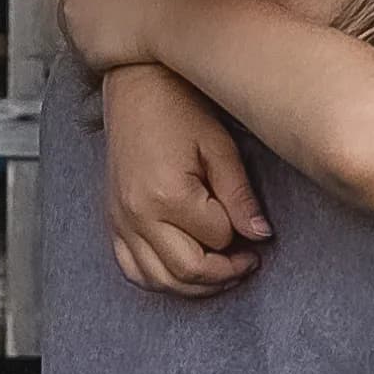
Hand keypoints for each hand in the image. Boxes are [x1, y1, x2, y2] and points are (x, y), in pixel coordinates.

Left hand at [41, 0, 181, 78]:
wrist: (183, 9)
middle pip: (66, 4)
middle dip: (86, 8)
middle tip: (118, 9)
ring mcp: (75, 22)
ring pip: (77, 32)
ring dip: (96, 31)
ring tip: (132, 27)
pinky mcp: (86, 51)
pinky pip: (93, 55)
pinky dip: (107, 54)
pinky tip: (133, 45)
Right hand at [102, 64, 270, 295]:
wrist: (135, 87)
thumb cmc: (179, 108)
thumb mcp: (220, 147)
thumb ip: (240, 196)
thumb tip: (260, 234)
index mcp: (168, 195)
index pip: (217, 239)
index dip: (241, 239)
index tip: (256, 234)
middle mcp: (139, 215)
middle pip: (187, 270)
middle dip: (223, 274)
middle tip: (246, 263)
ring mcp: (121, 221)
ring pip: (158, 280)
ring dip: (193, 286)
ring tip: (219, 271)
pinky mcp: (113, 221)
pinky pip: (131, 269)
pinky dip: (158, 279)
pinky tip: (180, 271)